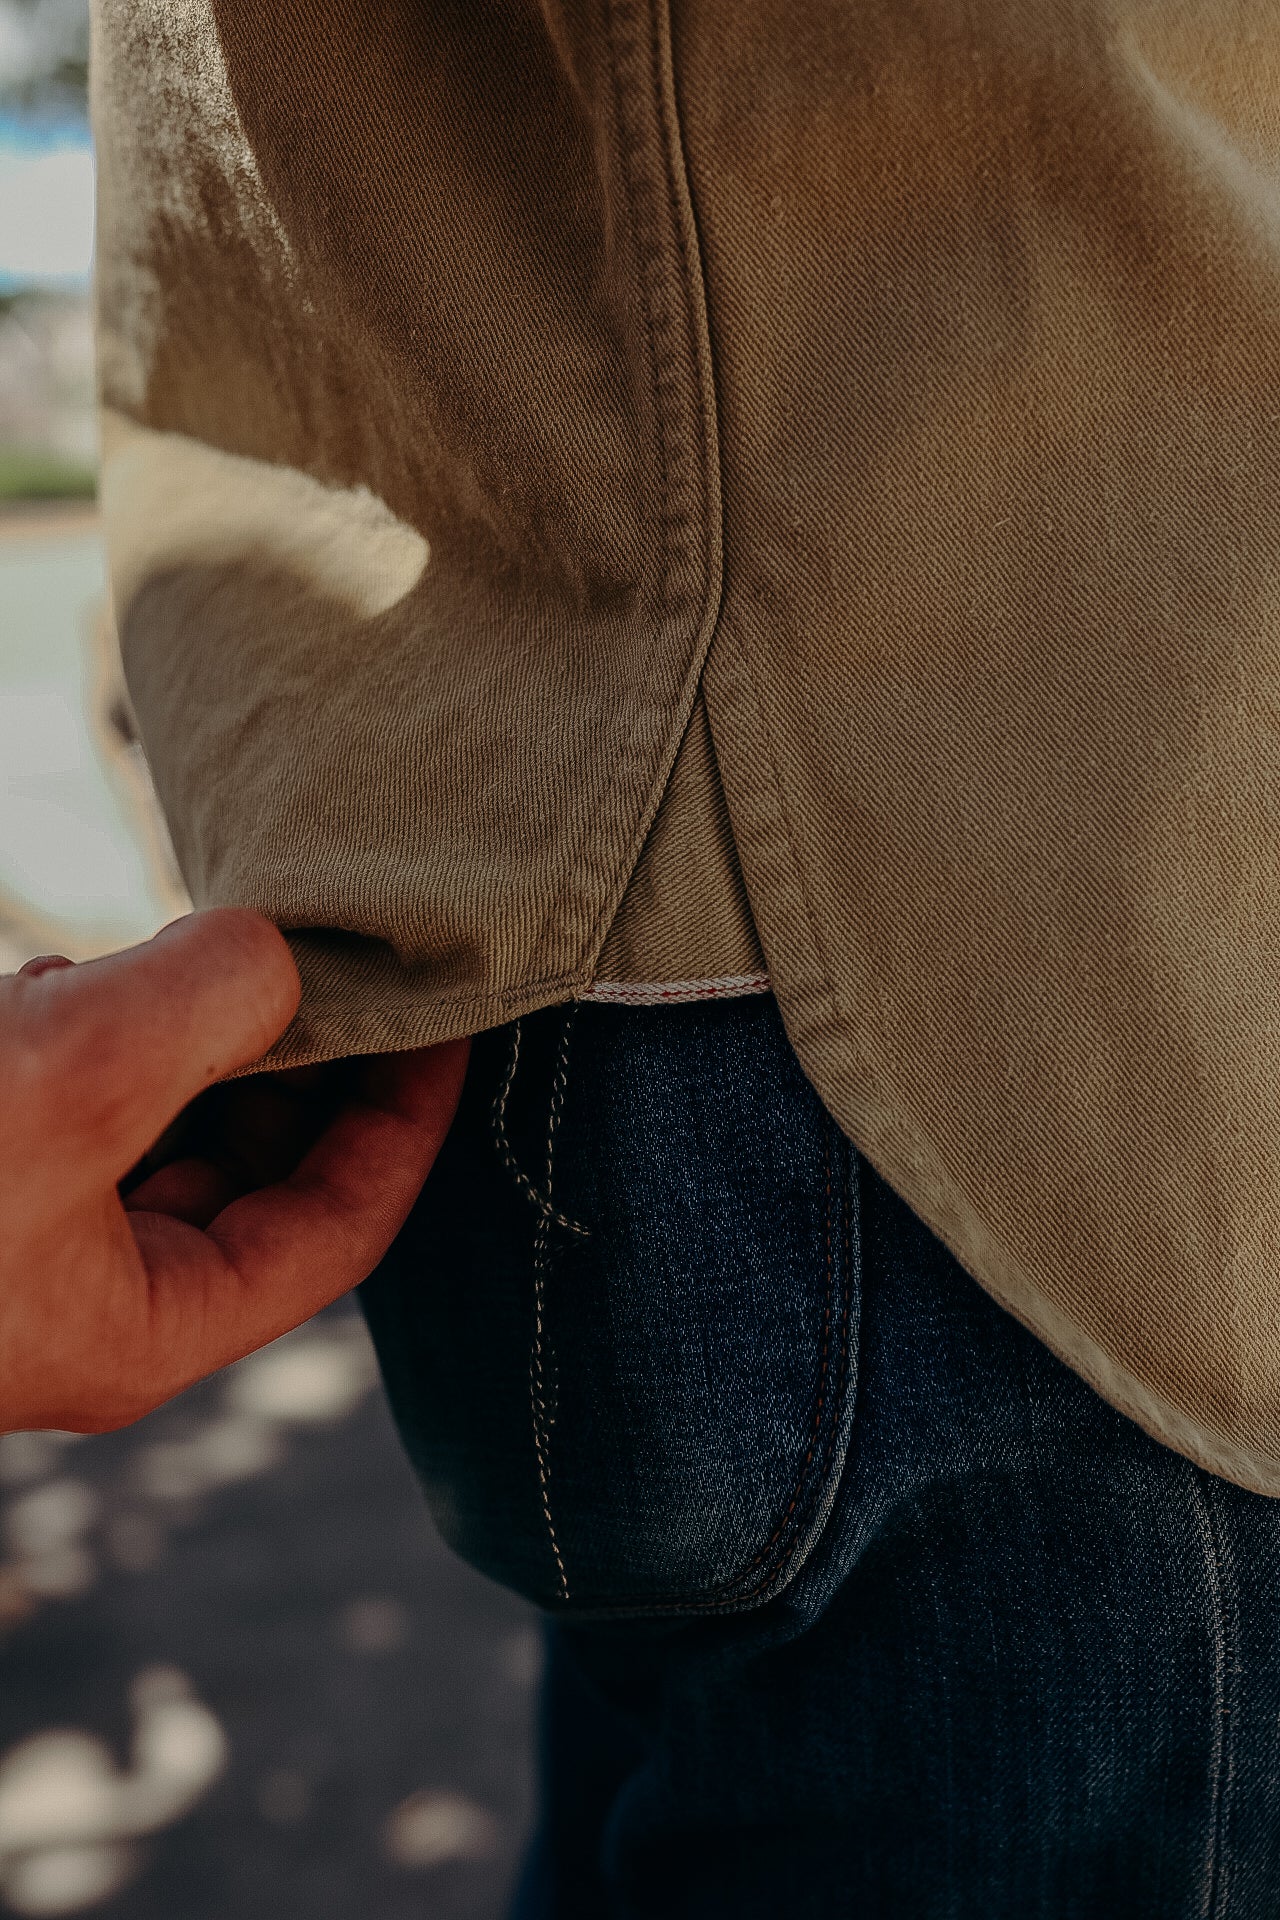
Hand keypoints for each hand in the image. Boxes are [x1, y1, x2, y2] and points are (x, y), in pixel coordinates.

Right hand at [0, 910, 466, 1433]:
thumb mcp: (68, 1083)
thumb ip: (201, 1009)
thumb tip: (268, 955)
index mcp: (147, 1331)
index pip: (342, 1229)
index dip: (408, 1118)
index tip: (452, 1018)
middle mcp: (92, 1298)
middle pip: (259, 1171)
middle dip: (296, 1058)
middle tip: (328, 953)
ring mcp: (26, 1240)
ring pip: (159, 1127)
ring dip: (183, 1036)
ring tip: (185, 945)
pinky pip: (72, 1106)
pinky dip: (91, 1033)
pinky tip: (60, 981)